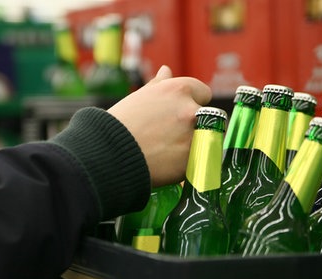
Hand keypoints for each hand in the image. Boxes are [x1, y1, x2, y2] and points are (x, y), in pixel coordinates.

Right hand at [108, 65, 211, 186]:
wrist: (109, 155)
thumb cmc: (121, 124)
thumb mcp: (140, 97)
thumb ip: (160, 84)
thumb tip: (167, 70)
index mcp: (180, 90)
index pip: (204, 93)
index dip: (193, 104)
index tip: (179, 115)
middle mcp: (191, 110)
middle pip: (213, 116)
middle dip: (201, 124)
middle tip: (177, 136)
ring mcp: (195, 135)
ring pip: (209, 139)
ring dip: (198, 144)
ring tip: (172, 152)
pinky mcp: (194, 160)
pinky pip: (201, 161)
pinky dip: (190, 164)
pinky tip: (170, 165)